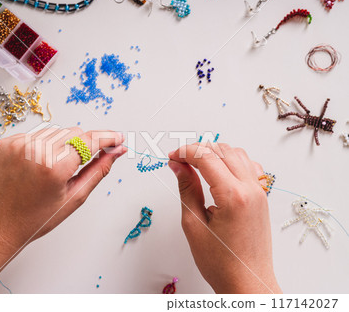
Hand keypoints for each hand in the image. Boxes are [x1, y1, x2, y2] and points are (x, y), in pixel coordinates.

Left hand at [0, 126, 125, 250]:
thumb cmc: (34, 219)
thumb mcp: (73, 198)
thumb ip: (98, 170)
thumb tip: (117, 152)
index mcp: (54, 167)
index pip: (90, 141)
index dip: (107, 138)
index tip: (117, 138)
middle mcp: (35, 150)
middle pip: (74, 132)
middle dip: (83, 144)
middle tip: (80, 164)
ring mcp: (18, 144)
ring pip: (55, 131)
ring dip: (62, 145)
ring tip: (53, 170)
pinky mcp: (6, 142)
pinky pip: (35, 135)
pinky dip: (42, 146)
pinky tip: (37, 166)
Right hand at [168, 143, 280, 293]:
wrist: (247, 283)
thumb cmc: (221, 262)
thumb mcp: (194, 225)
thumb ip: (186, 189)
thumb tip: (177, 165)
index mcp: (233, 196)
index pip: (206, 157)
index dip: (185, 152)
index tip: (171, 157)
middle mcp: (251, 189)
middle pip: (222, 150)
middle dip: (197, 149)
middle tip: (179, 161)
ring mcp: (259, 192)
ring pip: (237, 154)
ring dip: (214, 153)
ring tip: (195, 165)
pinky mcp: (261, 197)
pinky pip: (249, 166)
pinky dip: (231, 161)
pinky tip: (218, 172)